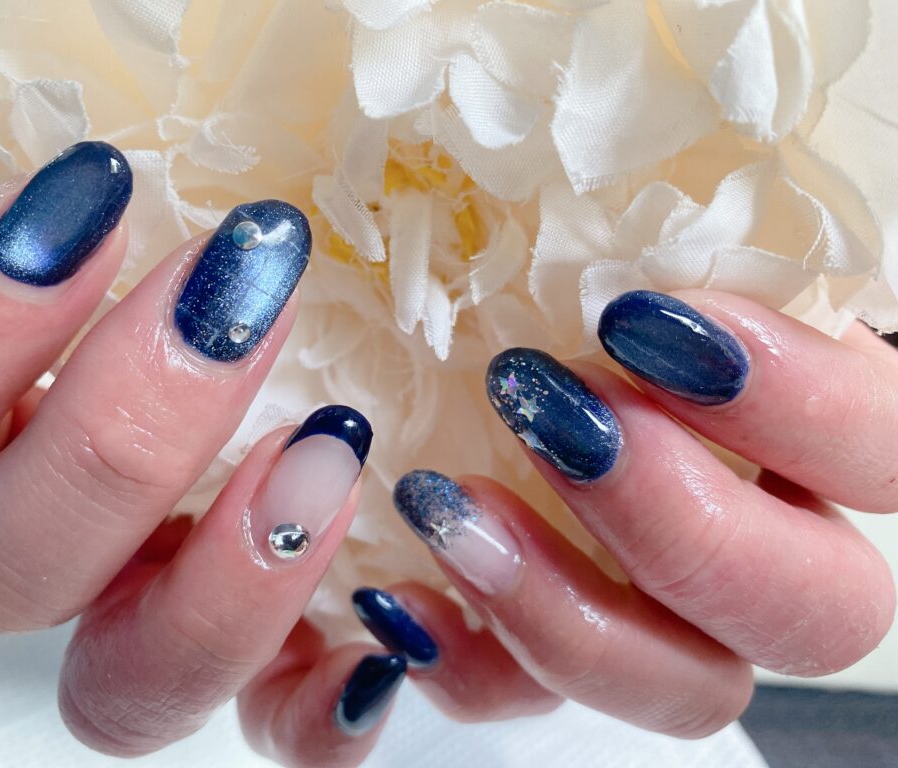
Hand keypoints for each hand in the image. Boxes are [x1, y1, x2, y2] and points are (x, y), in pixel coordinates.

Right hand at [0, 31, 406, 764]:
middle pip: (7, 565)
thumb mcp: (99, 198)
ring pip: (124, 687)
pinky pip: (274, 738)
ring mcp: (155, 622)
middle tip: (241, 294)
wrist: (297, 344)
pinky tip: (384, 638)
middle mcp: (55, 548)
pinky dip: (316, 713)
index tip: (97, 196)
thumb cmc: (190, 262)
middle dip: (119, 432)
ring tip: (331, 449)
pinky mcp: (268, 668)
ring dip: (219, 587)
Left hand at [368, 289, 895, 738]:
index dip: (802, 402)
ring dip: (572, 612)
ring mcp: (655, 613)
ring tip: (445, 505)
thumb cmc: (494, 257)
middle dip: (690, 527)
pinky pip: (534, 706)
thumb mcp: (572, 232)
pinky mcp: (546, 650)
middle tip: (559, 426)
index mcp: (791, 423)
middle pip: (824, 611)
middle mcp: (750, 535)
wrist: (383, 344)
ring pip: (695, 689)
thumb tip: (642, 271)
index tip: (639, 320)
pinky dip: (469, 666)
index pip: (882, 447)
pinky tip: (395, 598)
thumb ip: (644, 243)